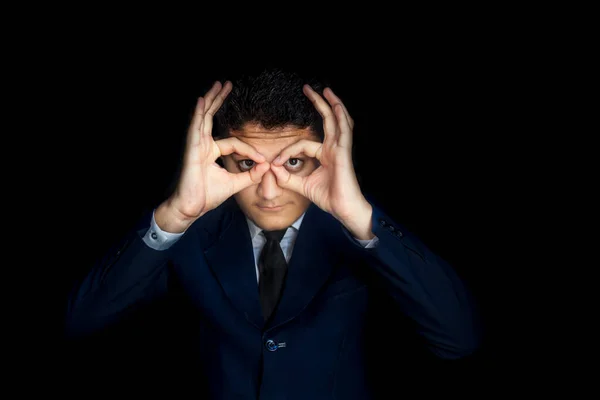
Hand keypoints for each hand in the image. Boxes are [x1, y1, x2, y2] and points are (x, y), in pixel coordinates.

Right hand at [158, 81, 269, 230]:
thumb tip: (267, 166)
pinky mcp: (192, 150)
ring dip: (211, 100)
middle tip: (227, 84)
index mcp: (211, 152)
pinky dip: (198, 114)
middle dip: (219, 100)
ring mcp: (196, 146)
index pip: (234, 143)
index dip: (250, 150)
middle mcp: (203, 145)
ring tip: (217, 85)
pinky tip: (201, 101)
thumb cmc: (207, 196)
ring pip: (203, 117)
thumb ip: (250, 175)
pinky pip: (195, 129)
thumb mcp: (235, 184)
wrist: (191, 208)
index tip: (263, 161)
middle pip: (211, 118)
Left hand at [270, 85, 370, 227]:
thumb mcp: (302, 186)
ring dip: (331, 104)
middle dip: (318, 104)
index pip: (302, 145)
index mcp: (325, 155)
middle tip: (307, 88)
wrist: (343, 209)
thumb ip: (287, 178)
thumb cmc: (329, 198)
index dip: (287, 152)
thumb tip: (272, 170)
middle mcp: (334, 148)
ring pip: (337, 120)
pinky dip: (340, 116)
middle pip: (327, 120)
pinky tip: (335, 105)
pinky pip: (343, 130)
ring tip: (325, 89)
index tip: (275, 164)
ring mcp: (340, 149)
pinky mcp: (344, 152)